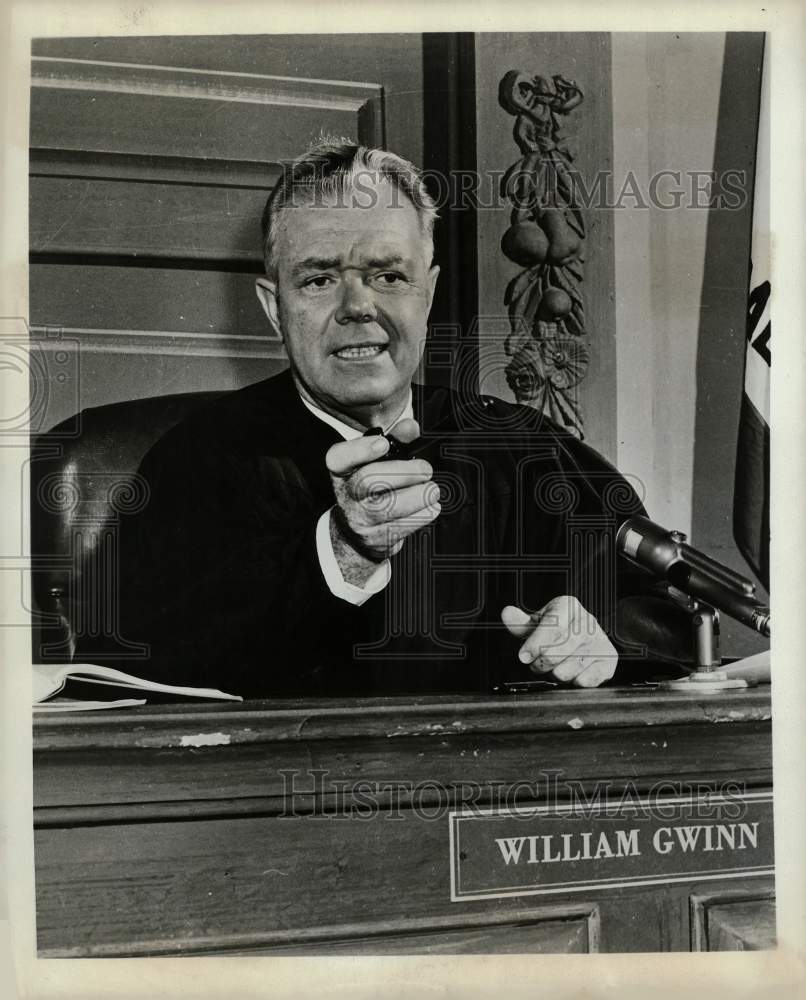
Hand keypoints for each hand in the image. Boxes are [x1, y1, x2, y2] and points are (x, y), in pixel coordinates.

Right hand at [326, 418, 440, 577]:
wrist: (357, 532)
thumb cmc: (373, 489)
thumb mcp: (378, 462)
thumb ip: (396, 441)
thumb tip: (410, 428)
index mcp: (343, 471)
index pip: (339, 458)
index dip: (360, 450)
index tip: (383, 443)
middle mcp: (347, 495)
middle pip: (369, 481)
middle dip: (404, 473)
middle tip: (425, 470)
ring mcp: (360, 519)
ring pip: (388, 508)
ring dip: (418, 496)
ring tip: (431, 490)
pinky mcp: (376, 539)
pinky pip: (402, 527)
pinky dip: (422, 515)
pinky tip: (430, 506)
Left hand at [501, 596, 616, 687]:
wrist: (580, 637)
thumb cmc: (554, 631)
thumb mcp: (534, 624)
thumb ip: (520, 623)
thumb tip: (507, 614)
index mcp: (568, 606)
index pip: (553, 626)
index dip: (536, 644)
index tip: (524, 657)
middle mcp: (587, 621)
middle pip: (560, 649)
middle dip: (542, 663)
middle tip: (536, 665)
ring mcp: (600, 640)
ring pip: (572, 667)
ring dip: (557, 674)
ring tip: (554, 668)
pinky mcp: (609, 659)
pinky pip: (588, 679)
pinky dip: (575, 681)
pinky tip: (570, 674)